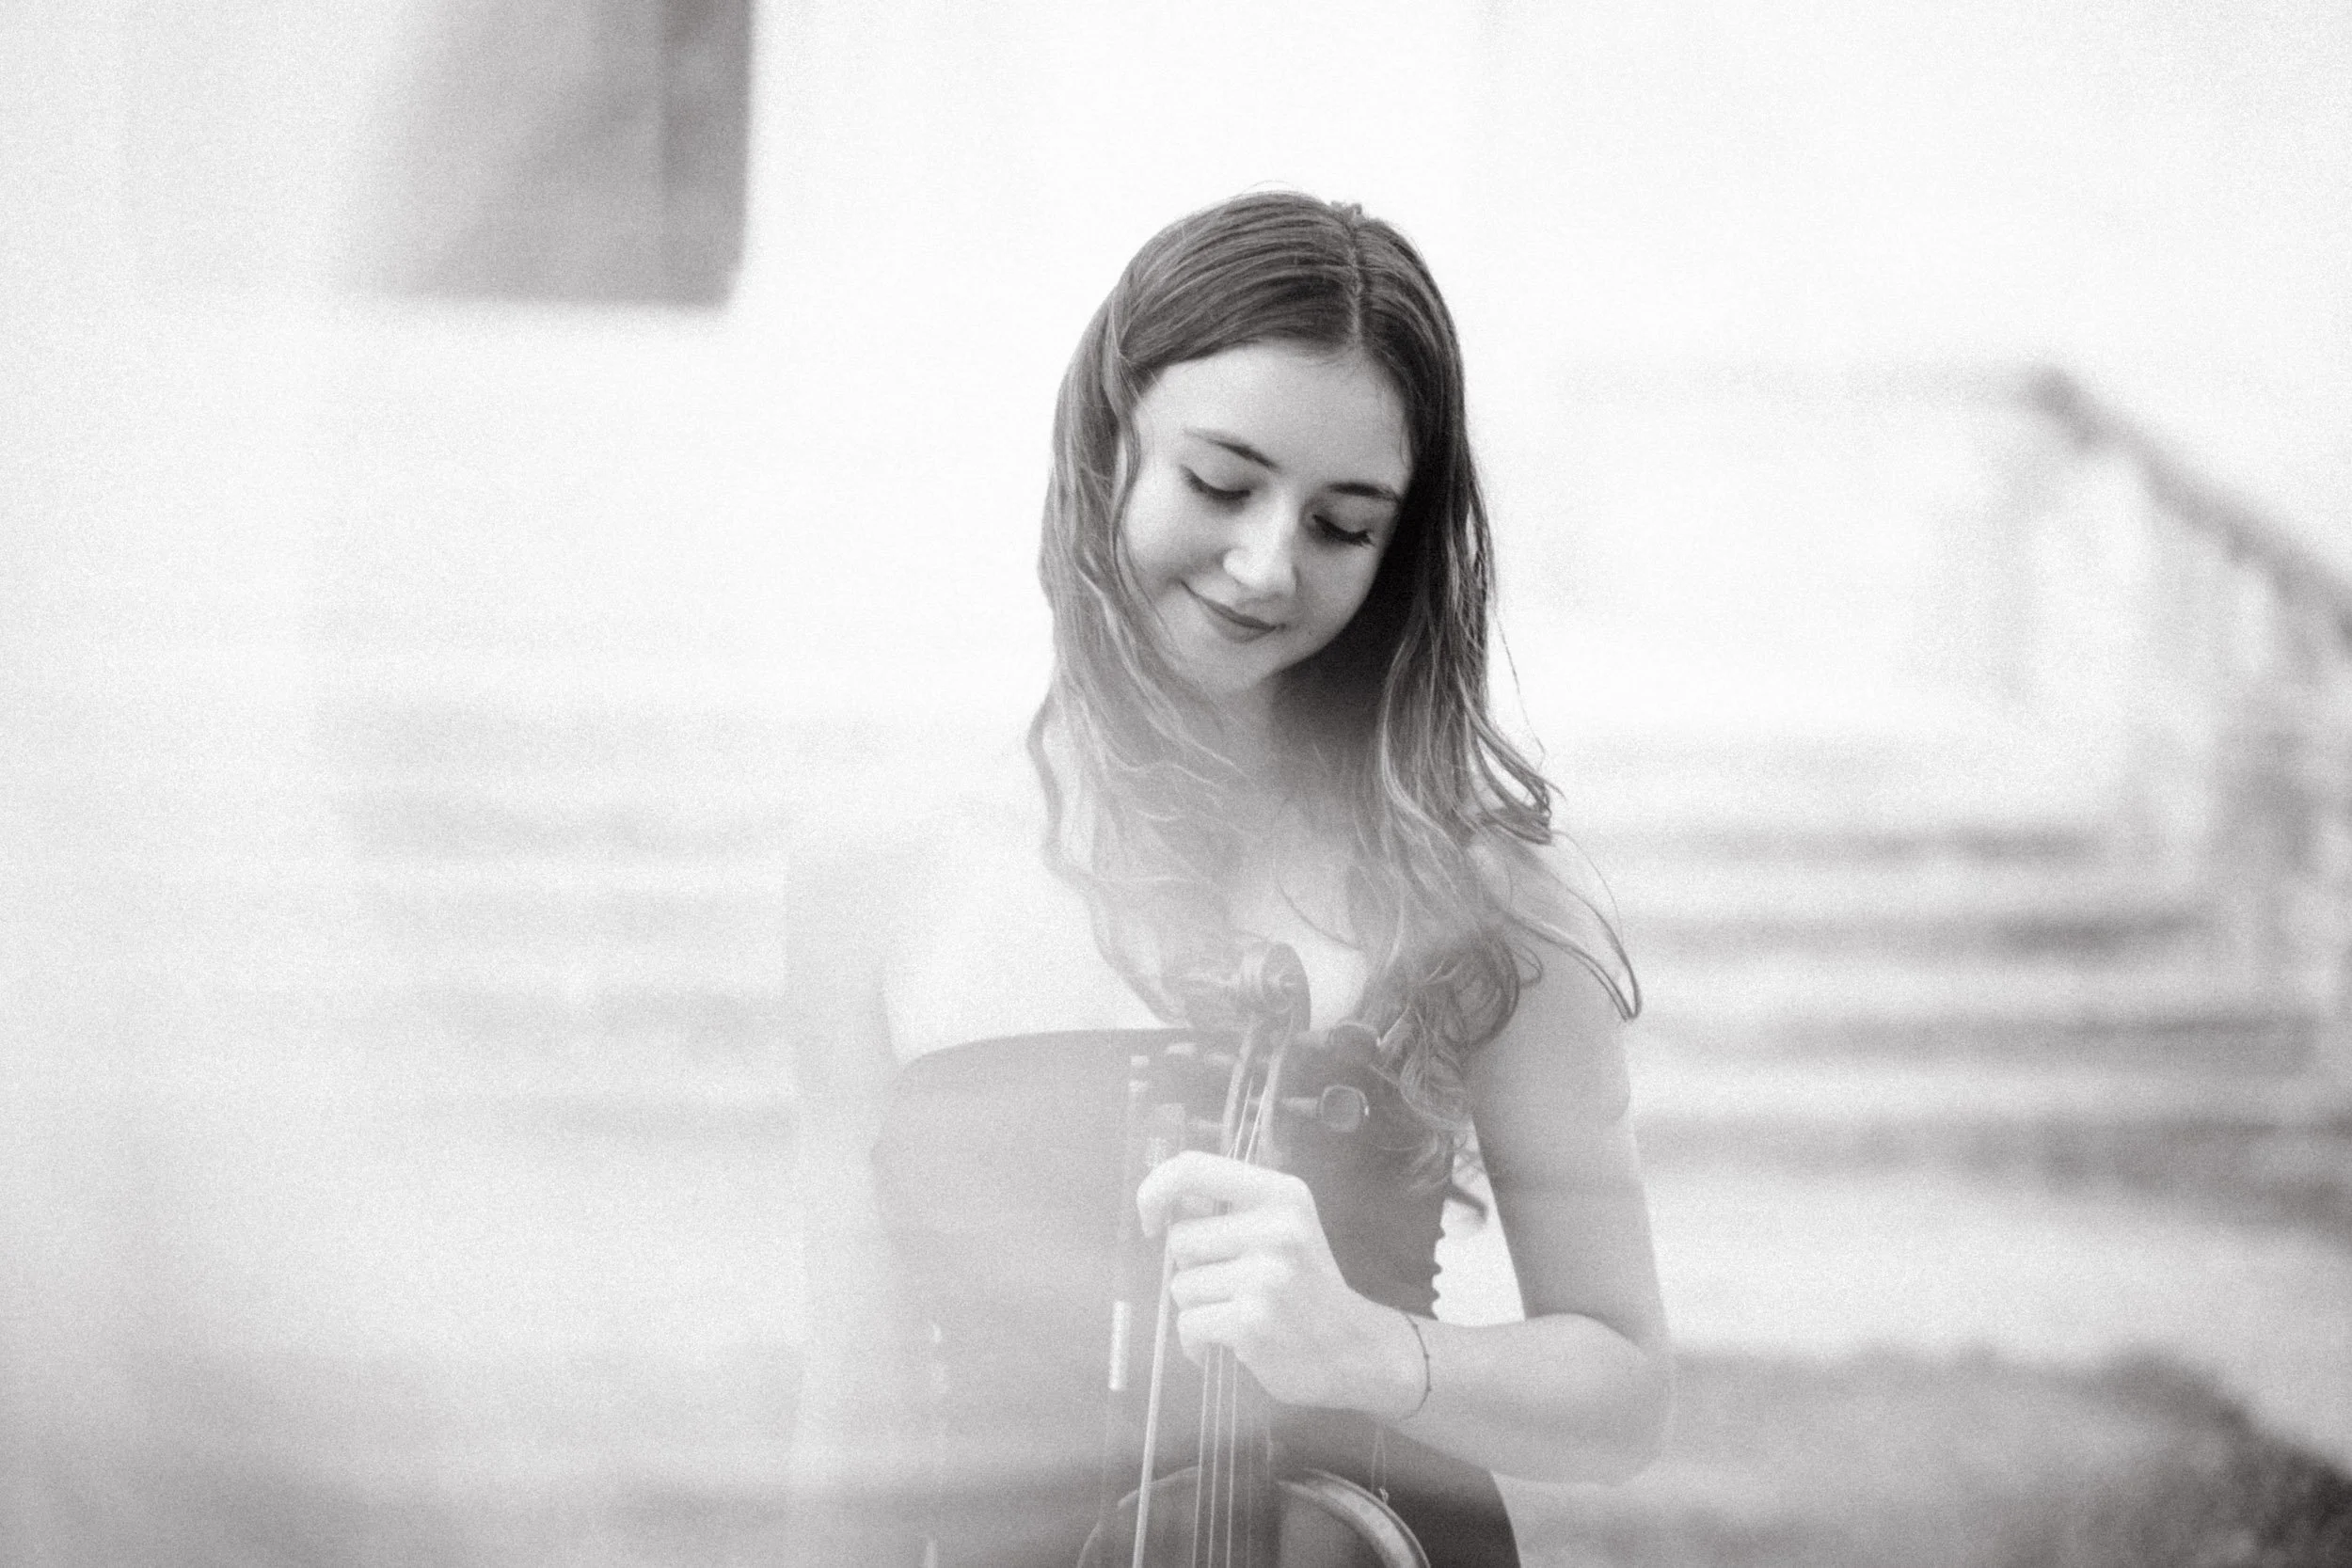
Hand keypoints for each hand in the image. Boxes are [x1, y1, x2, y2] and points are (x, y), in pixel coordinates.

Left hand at [1134, 1150, 1417, 1416]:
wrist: (1355, 1350)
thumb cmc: (1307, 1287)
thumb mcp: (1286, 1227)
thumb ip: (1234, 1209)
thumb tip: (1163, 1204)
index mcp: (1282, 1193)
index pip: (1192, 1168)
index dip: (1155, 1189)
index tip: (1151, 1219)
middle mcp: (1276, 1228)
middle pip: (1180, 1239)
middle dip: (1192, 1268)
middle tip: (1232, 1287)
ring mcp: (1265, 1276)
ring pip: (1180, 1286)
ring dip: (1198, 1307)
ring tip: (1237, 1315)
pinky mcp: (1251, 1322)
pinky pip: (1188, 1324)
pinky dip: (1196, 1342)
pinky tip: (1226, 1345)